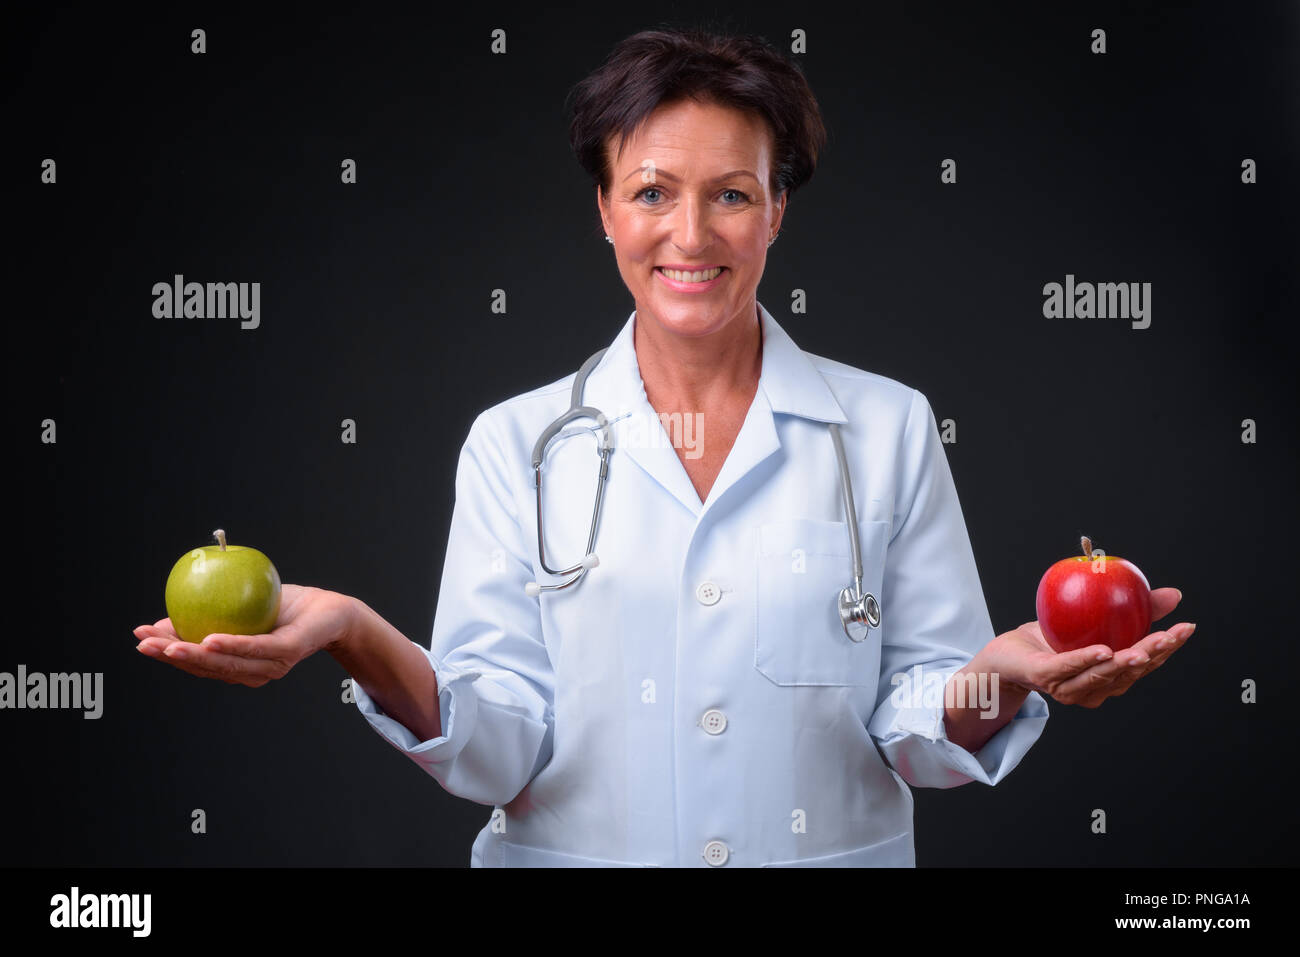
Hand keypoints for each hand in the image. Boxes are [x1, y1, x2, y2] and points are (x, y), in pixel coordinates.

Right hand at [133, 584, 354, 686]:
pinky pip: (256, 648)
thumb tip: (163, 619)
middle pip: (206, 667)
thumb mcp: (237, 608)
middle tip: (144, 643)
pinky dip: (231, 645)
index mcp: (238, 665)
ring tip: (167, 643)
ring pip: (226, 662)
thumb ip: (205, 617)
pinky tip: (209, 639)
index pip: (197, 663)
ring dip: (194, 654)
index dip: (166, 653)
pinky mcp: (288, 651)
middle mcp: (252, 672)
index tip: (139, 639)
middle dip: (171, 656)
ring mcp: (270, 665)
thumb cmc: (283, 608)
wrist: (330, 610)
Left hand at [983, 587, 1192, 707]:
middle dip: (1154, 656)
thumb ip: (1132, 609)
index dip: (1167, 648)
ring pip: (1103, 675)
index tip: (1186, 628)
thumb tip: (1175, 594)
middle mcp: (1094, 689)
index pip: (1144, 664)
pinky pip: (1068, 668)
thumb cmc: (1050, 639)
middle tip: (1171, 635)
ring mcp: (1069, 688)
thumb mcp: (1095, 618)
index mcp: (1109, 677)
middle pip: (1129, 673)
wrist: (1006, 654)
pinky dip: (1087, 660)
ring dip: (1125, 662)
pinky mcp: (1044, 678)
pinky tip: (1104, 650)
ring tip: (1144, 648)